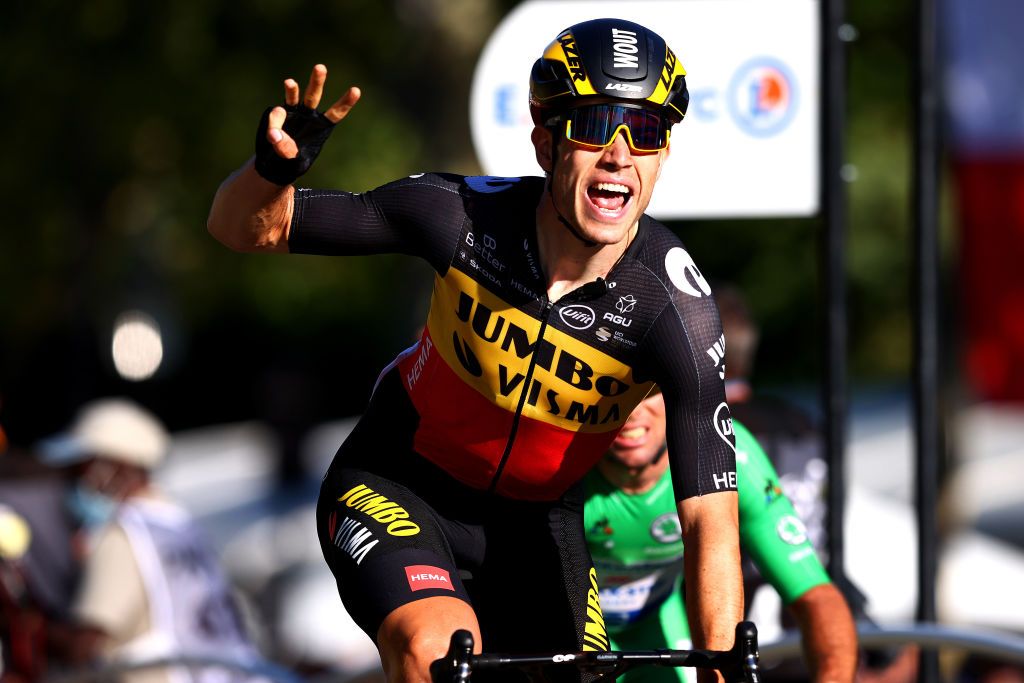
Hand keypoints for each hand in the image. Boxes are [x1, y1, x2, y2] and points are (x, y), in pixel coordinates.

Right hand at [254, 64, 361, 185]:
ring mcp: (292, 113)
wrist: (274, 164)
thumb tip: (275, 135)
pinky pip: (276, 113)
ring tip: (289, 82)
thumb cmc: (290, 163)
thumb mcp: (293, 162)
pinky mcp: (277, 116)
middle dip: (317, 81)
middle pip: (314, 96)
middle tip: (320, 67)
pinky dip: (275, 120)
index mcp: (320, 127)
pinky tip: (272, 133)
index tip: (356, 90)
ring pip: (293, 96)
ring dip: (291, 88)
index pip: (335, 113)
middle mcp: (308, 116)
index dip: (345, 103)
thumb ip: (287, 150)